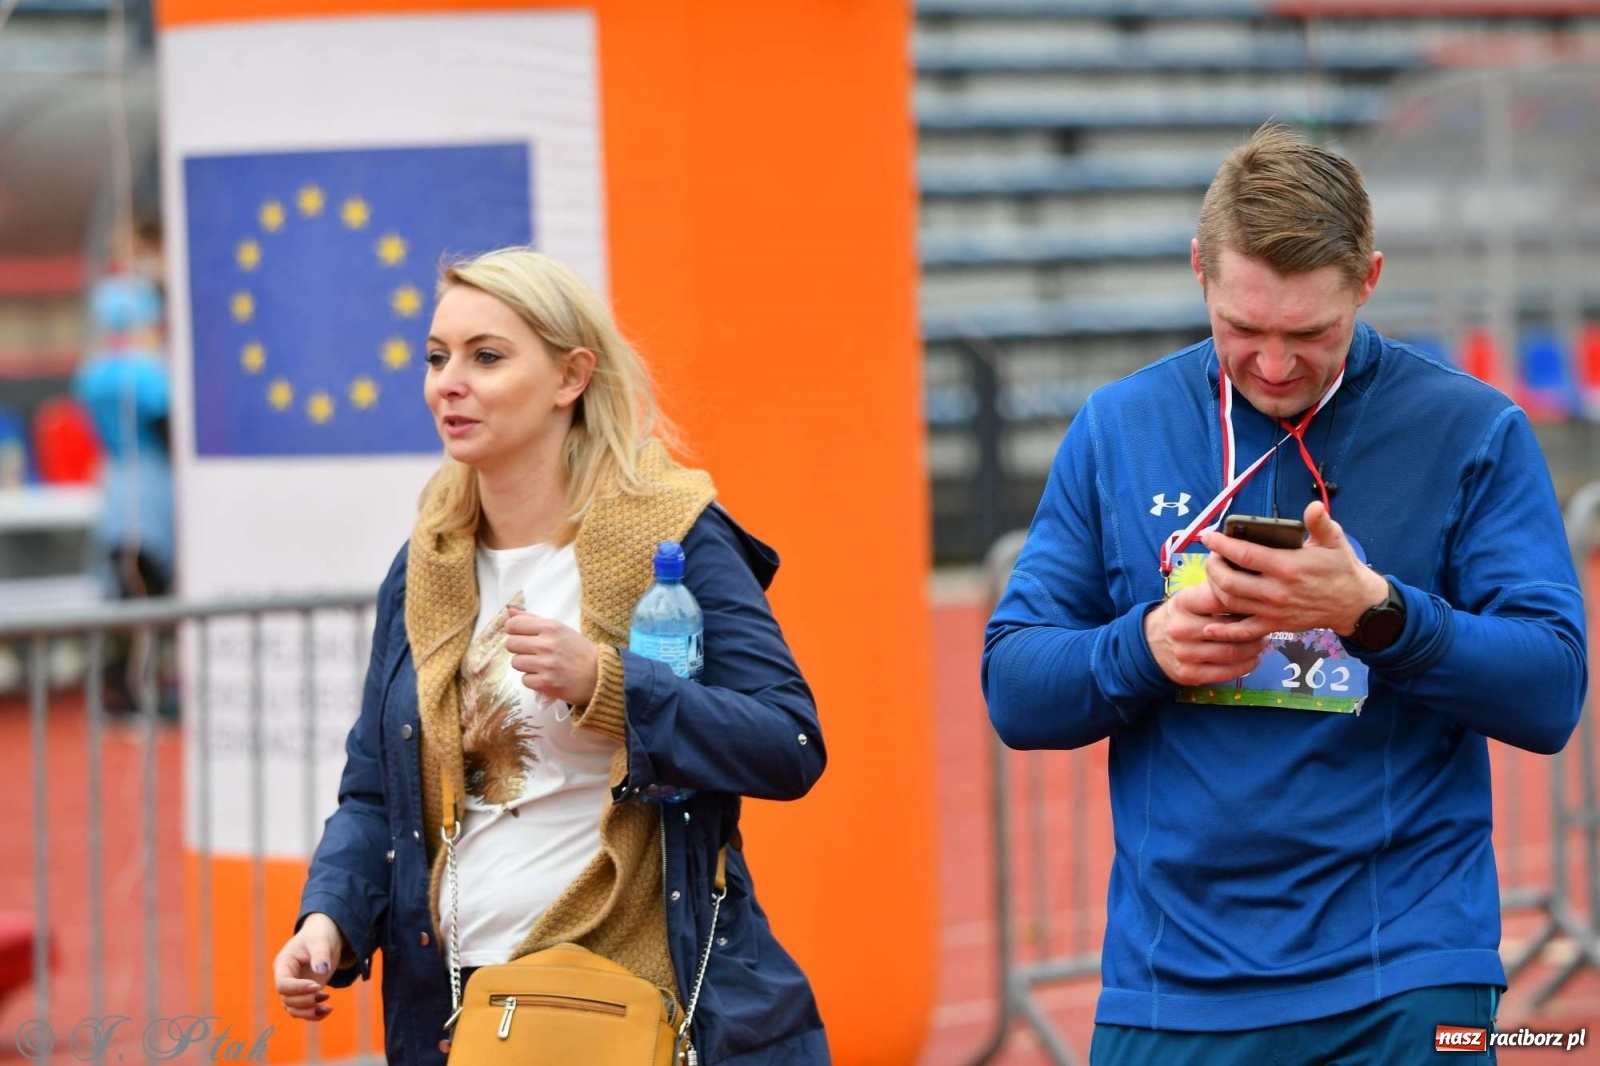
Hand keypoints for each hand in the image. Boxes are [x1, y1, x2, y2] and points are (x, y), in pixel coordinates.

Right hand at [273, 913, 342, 1020]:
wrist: (326, 935)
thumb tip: (321, 971)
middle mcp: (286, 978)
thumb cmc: (320, 934)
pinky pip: (303, 1010)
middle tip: (325, 994)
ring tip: (328, 1006)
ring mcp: (294, 988)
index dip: (297, 989)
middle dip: (305, 1001)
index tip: (316, 986)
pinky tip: (329, 1010)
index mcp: (284, 964)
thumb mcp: (321, 940)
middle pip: (287, 999)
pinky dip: (315, 1015)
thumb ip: (320, 954)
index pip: (282, 984)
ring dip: (309, 1012)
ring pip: (293, 1009)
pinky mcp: (305, 994)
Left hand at [504, 608, 599, 705]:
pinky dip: (533, 680)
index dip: (514, 631)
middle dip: (519, 649)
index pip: (513, 624)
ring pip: (516, 663)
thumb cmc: (579, 650)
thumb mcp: (560, 629)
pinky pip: (524, 680)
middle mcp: (546, 644)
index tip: (523, 636)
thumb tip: (509, 610)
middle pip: (511, 644)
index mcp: (550, 627)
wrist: (600, 675)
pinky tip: (546, 677)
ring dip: (526, 665)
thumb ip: (533, 619)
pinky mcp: (546, 683)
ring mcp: (545, 665)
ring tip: (541, 665)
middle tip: (533, 652)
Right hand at [1145, 581, 1270, 686]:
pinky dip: (1246, 666)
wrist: (1150, 643)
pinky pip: (1225, 673)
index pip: (1222, 599)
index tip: (1259, 602)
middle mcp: (1181, 628)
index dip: (1245, 600)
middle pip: (1230, 629)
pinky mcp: (1189, 674)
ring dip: (1254, 648)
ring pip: (1231, 653)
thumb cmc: (1182, 615)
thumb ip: (1217, 592)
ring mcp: (1184, 653)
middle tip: (1266, 625)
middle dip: (1254, 628)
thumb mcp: (1191, 597)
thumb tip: (1255, 589)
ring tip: (1262, 641)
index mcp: (1183, 602)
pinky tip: (1254, 659)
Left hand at [1199, 501, 1388, 642]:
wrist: (1355, 604)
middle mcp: (1277, 591)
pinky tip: (1209, 624)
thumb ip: (1320, 523)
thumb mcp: (1335, 541)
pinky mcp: (1276, 625)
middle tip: (1211, 555)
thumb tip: (1313, 507)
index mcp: (1287, 567)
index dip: (1221, 544)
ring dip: (1214, 587)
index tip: (1207, 536)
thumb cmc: (1341, 568)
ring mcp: (1274, 611)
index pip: (1244, 554)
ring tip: (1213, 574)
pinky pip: (1244, 631)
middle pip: (1228, 581)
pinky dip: (1224, 630)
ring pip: (1230, 602)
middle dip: (1213, 566)